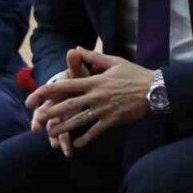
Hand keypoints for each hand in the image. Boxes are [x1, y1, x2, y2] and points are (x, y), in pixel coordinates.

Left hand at [27, 50, 154, 150]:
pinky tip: (76, 144)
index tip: (37, 94)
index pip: (69, 84)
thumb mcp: (115, 62)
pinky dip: (86, 138)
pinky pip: (96, 131)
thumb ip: (94, 57)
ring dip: (64, 127)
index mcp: (96, 81)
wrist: (155, 89)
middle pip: (70, 104)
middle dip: (52, 112)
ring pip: (80, 119)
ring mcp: (104, 109)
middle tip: (38, 118)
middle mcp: (97, 95)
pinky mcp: (113, 119)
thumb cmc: (135, 74)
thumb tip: (77, 48)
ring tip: (51, 134)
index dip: (52, 89)